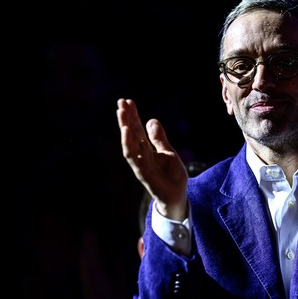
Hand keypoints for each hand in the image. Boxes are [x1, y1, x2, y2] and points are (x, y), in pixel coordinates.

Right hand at [117, 98, 188, 219]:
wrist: (177, 197)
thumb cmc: (171, 176)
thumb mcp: (168, 152)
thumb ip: (158, 138)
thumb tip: (151, 120)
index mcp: (147, 149)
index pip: (137, 129)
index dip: (133, 115)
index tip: (127, 101)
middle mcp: (141, 155)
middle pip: (132, 134)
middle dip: (126, 118)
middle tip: (120, 102)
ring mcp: (141, 164)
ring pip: (129, 144)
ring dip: (125, 128)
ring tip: (121, 113)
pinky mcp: (144, 174)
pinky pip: (135, 158)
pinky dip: (130, 145)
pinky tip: (127, 133)